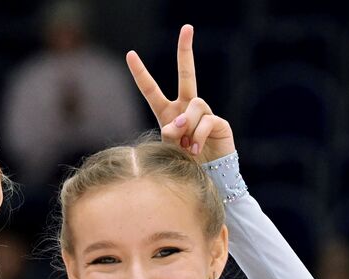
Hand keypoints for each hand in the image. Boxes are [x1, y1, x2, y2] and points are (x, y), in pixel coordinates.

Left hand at [126, 25, 234, 161]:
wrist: (205, 179)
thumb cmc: (183, 165)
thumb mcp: (169, 150)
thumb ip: (169, 134)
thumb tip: (178, 122)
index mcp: (168, 113)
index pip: (151, 90)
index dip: (141, 73)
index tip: (130, 54)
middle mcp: (186, 108)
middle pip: (187, 74)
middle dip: (186, 51)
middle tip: (187, 28)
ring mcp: (203, 113)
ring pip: (194, 106)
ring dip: (187, 127)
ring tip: (186, 147)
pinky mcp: (218, 122)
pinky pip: (205, 121)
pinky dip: (197, 136)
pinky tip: (195, 150)